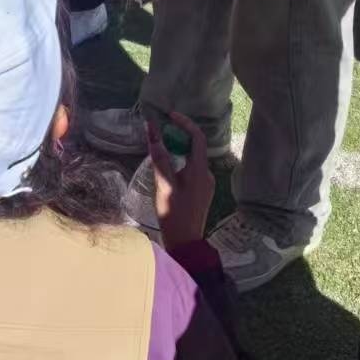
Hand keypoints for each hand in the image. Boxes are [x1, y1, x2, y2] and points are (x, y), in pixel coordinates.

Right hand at [147, 111, 214, 251]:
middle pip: (194, 147)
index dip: (185, 123)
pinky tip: (167, 171)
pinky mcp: (201, 192)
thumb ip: (160, 159)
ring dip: (177, 151)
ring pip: (192, 159)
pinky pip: (191, 170)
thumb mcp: (164, 185)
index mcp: (200, 170)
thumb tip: (152, 133)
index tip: (170, 116)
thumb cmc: (174, 215)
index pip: (197, 137)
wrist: (185, 244)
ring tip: (159, 152)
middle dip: (178, 137)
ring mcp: (205, 184)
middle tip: (160, 134)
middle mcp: (206, 174)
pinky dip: (180, 164)